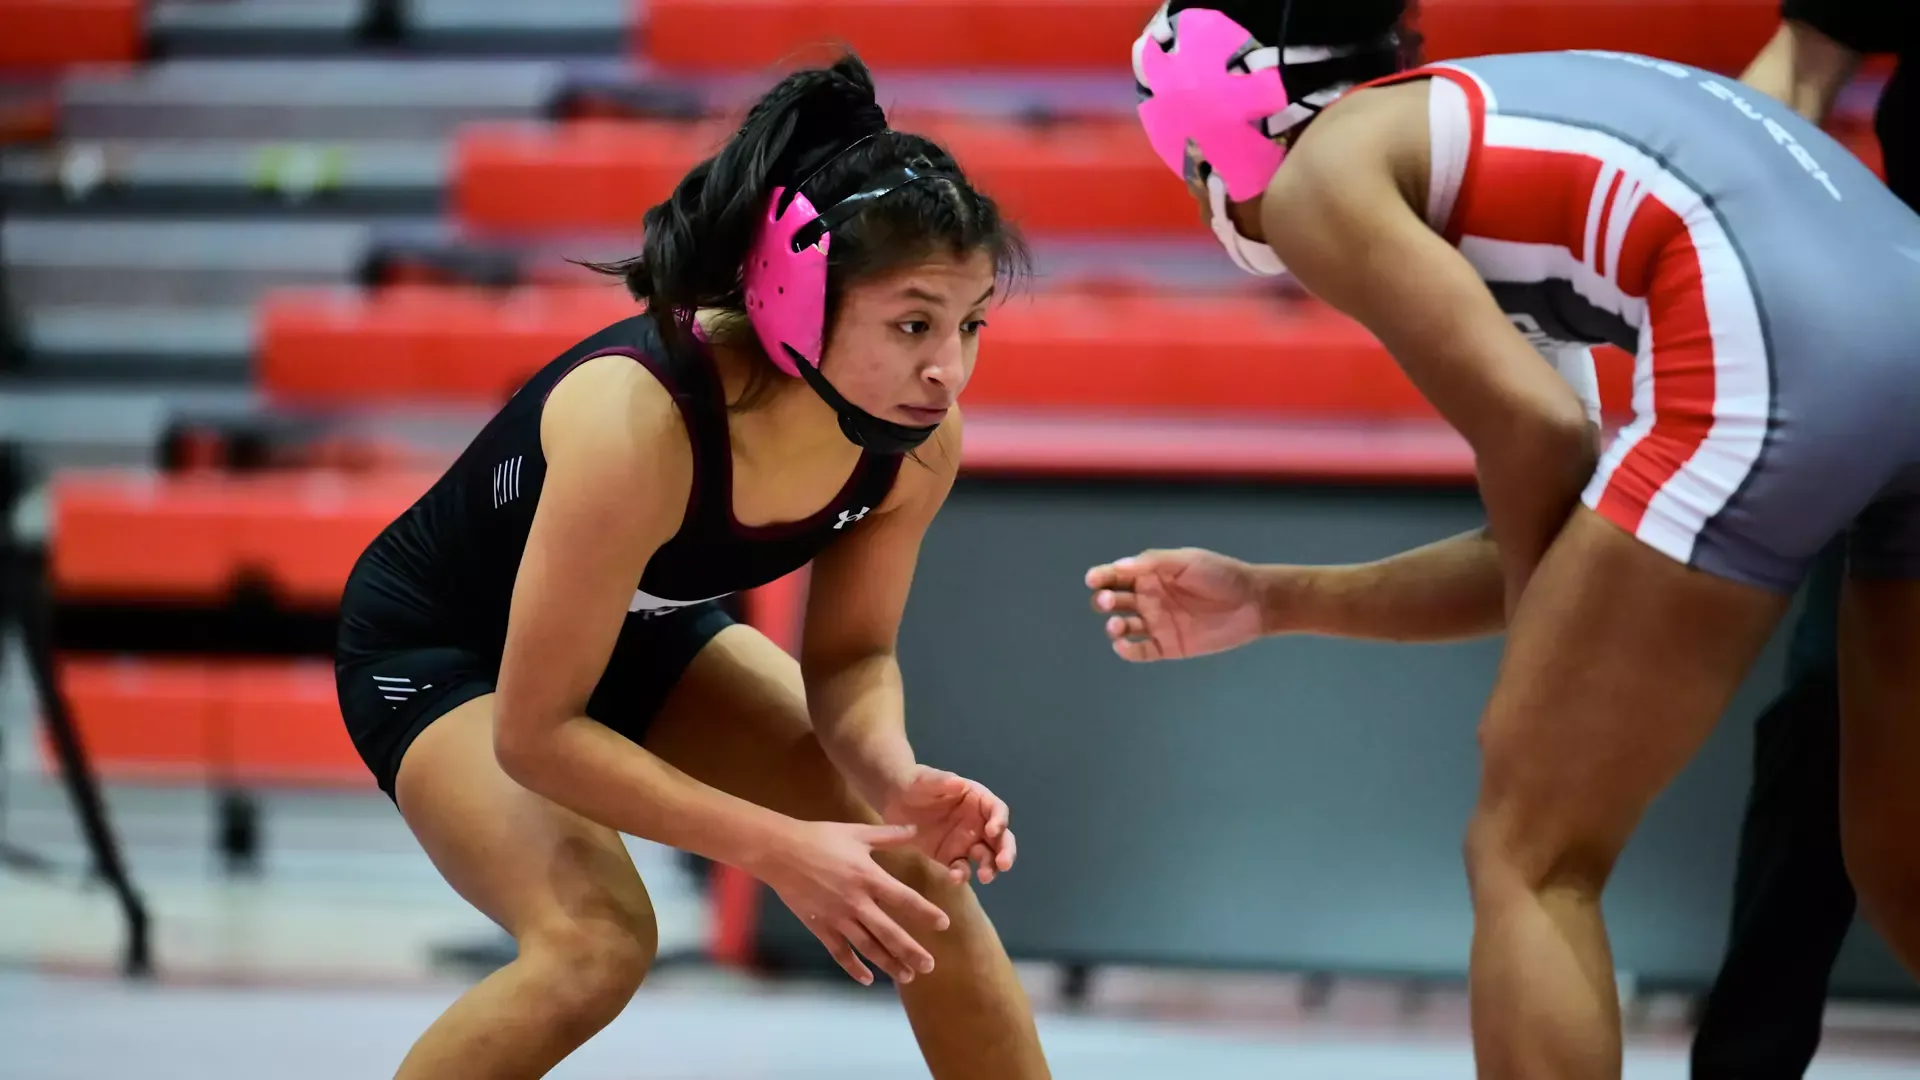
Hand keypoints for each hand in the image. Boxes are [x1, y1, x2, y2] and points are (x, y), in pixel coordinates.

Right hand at [756, 820, 951, 985]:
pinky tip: (868, 979)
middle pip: (889, 932)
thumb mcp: (857, 832)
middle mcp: (856, 901)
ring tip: (907, 976)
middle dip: (911, 951)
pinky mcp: (819, 926)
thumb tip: (915, 829)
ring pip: (868, 946)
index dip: (925, 912)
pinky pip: (839, 952)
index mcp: (868, 877)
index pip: (904, 899)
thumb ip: (889, 835)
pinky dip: (853, 967)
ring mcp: (837, 917)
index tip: (943, 925)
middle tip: (929, 966)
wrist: (780, 851)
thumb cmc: (819, 837)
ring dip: (889, 963)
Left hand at [879, 766, 1015, 884]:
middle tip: (1004, 864)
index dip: (999, 820)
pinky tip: (954, 878)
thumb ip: (941, 781)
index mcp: (978, 800)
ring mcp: (966, 842)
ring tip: (985, 877)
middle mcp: (978, 823)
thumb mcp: (926, 779)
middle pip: (1000, 838)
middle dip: (1005, 851)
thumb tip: (959, 783)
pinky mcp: (951, 857)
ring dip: (990, 868)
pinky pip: (961, 868)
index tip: (992, 830)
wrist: (894, 801)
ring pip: (986, 857)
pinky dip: (961, 874)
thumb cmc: (916, 784)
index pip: (997, 810)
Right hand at [1086, 547, 1264, 660]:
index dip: (1100, 577)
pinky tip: (1124, 645)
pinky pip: (1141, 652)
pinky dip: (1127, 651)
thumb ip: (1153, 563)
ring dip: (1114, 627)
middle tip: (1108, 602)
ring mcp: (1157, 623)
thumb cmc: (1221, 574)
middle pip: (1114, 601)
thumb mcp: (1187, 561)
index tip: (1094, 580)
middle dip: (1104, 601)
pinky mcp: (1168, 646)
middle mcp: (1149, 599)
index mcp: (1150, 575)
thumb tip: (1118, 566)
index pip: (1116, 576)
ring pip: (1123, 627)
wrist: (1253, 602)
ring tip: (1118, 626)